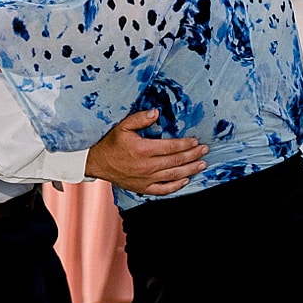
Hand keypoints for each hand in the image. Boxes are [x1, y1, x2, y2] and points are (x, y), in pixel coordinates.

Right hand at [85, 109, 208, 195]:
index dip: (186, 144)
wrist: (97, 162)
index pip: (171, 147)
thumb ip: (140, 119)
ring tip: (202, 164)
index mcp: (143, 150)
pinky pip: (163, 190)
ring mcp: (146, 179)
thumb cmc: (111, 143)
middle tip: (205, 150)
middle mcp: (147, 166)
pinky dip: (176, 186)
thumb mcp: (123, 126)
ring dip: (190, 170)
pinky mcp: (143, 188)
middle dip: (193, 155)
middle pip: (176, 161)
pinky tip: (186, 180)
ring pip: (173, 176)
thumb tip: (156, 113)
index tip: (196, 141)